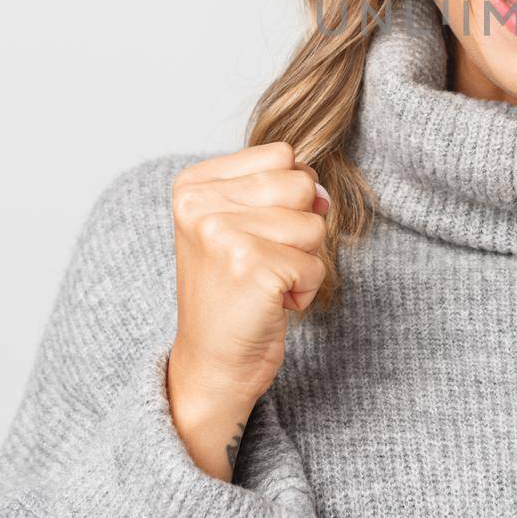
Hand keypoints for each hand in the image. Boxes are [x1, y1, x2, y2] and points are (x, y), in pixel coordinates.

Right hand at [165, 141, 330, 479]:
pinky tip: (271, 304)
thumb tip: (323, 192)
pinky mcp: (250, 267)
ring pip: (314, 224)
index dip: (287, 197)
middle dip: (299, 227)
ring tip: (265, 282)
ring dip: (303, 260)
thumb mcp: (241, 224)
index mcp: (192, 184)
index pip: (281, 154)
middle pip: (301, 183)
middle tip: (262, 261)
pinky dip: (304, 290)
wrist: (212, 363)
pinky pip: (316, 264)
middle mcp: (200, 204)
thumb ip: (280, 189)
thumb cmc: (233, 291)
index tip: (254, 233)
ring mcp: (222, 234)